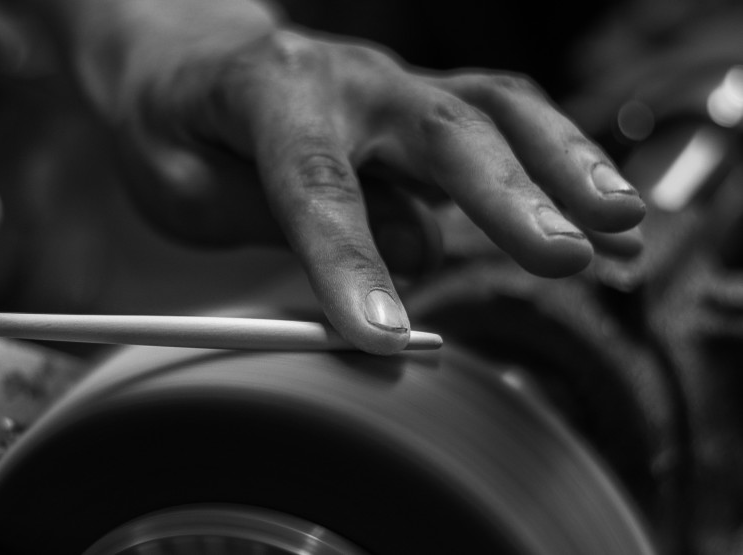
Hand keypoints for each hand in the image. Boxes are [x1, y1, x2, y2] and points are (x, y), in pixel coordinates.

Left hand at [49, 0, 645, 353]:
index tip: (381, 335)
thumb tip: (410, 258)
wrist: (186, 51)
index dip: (349, 262)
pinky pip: (508, 128)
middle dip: (504, 198)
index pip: (313, 184)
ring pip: (495, 112)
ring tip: (621, 228)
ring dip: (563, 169)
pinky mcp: (429, 106)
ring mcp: (398, 88)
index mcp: (267, 94)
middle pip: (437, 132)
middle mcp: (348, 80)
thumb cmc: (176, 124)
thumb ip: (275, 220)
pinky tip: (614, 227)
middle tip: (560, 258)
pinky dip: (564, 172)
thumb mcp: (178, 183)